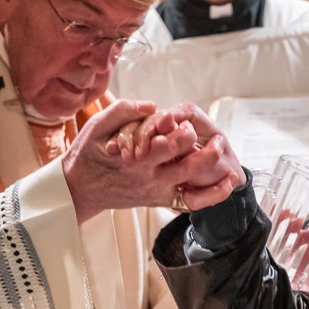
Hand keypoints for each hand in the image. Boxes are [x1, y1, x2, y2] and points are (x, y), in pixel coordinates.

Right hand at [65, 100, 240, 223]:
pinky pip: (192, 203)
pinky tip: (229, 183)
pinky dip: (213, 195)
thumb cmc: (87, 154)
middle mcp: (150, 179)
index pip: (168, 145)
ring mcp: (158, 192)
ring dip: (216, 174)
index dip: (182, 130)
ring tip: (228, 157)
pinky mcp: (161, 201)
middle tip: (217, 138)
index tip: (184, 121)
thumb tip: (152, 105)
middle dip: (206, 151)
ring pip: (194, 189)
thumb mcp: (97, 127)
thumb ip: (123, 112)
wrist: (79, 191)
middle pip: (188, 166)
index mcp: (136, 160)